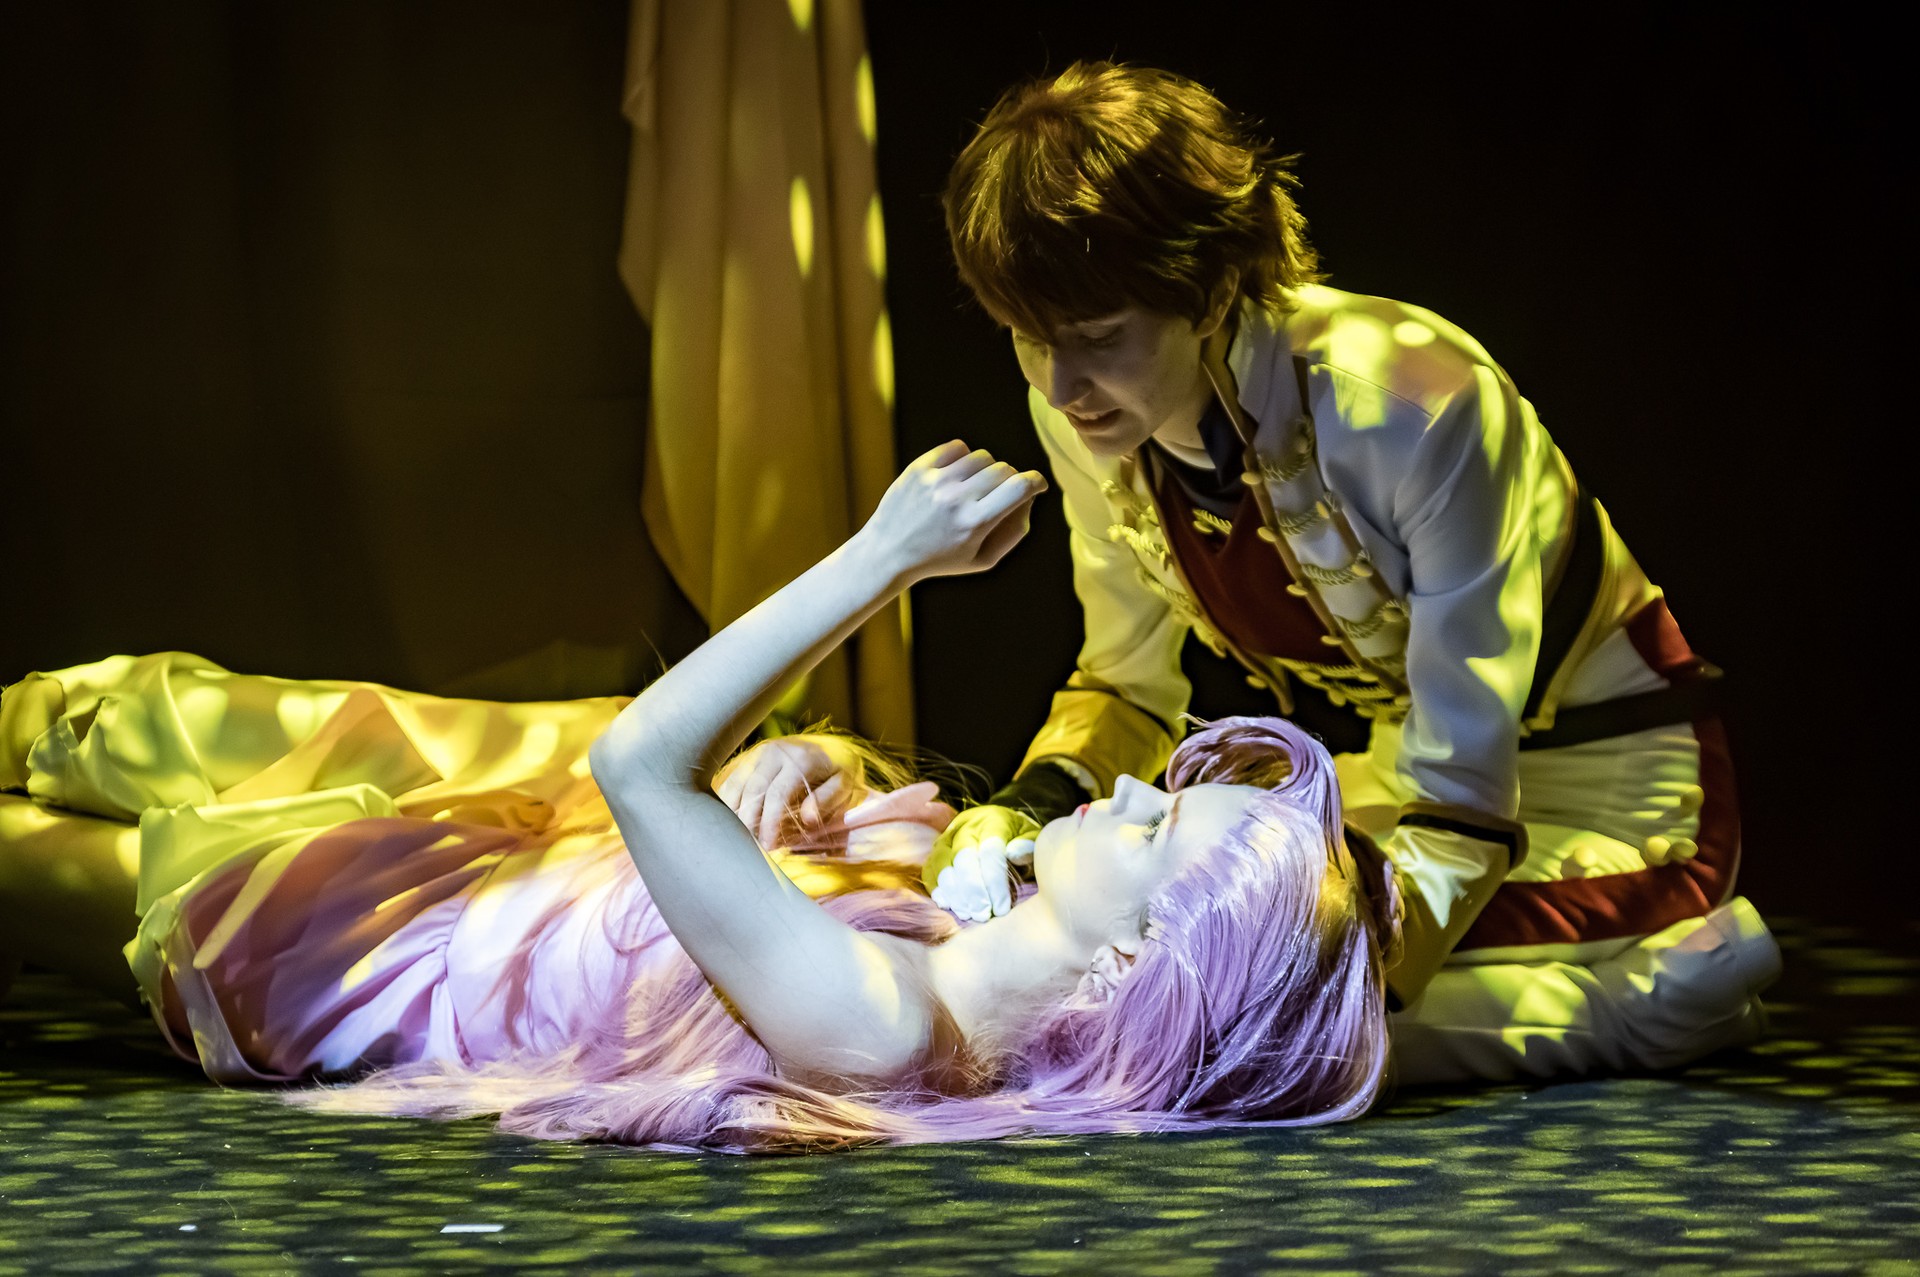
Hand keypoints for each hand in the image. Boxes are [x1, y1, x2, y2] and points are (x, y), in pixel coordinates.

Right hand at [715, 736, 862, 848]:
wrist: (826, 747)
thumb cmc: (835, 772)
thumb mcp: (843, 784)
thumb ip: (827, 800)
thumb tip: (808, 819)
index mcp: (801, 760)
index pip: (777, 794)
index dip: (769, 823)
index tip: (767, 846)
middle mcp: (776, 752)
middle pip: (753, 790)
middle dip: (748, 821)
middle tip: (749, 846)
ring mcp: (759, 753)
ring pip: (737, 784)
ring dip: (733, 813)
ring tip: (736, 838)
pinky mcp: (749, 758)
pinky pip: (731, 780)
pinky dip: (726, 802)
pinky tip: (727, 821)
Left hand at [860, 441, 1045, 585]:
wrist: (888, 551)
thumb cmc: (941, 558)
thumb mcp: (982, 559)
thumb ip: (1014, 532)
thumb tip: (1030, 499)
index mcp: (974, 523)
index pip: (1020, 487)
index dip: (1037, 481)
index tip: (1038, 485)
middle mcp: (955, 499)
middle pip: (1004, 470)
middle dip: (1010, 481)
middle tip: (999, 497)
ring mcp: (935, 481)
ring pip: (982, 457)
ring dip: (987, 470)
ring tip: (975, 489)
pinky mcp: (919, 468)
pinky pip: (958, 447)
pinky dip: (965, 458)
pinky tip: (957, 476)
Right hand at [925, 804, 1039, 921]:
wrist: (1004, 826)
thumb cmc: (1021, 838)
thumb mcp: (1033, 838)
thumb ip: (1028, 845)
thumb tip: (1014, 854)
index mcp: (992, 820)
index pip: (989, 850)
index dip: (994, 882)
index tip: (1002, 908)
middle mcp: (966, 825)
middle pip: (963, 857)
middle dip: (973, 890)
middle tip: (983, 915)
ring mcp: (947, 837)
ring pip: (942, 864)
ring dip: (954, 893)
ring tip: (969, 915)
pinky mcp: (936, 851)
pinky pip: (930, 869)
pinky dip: (937, 889)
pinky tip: (948, 906)